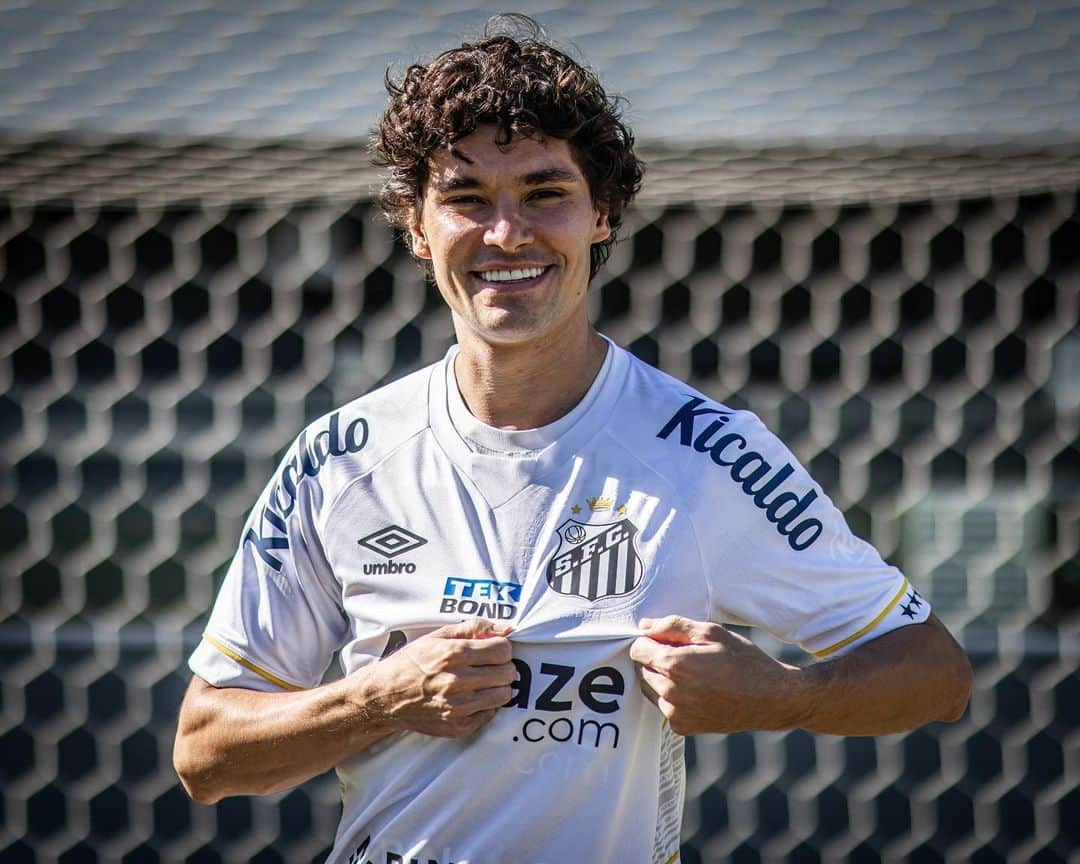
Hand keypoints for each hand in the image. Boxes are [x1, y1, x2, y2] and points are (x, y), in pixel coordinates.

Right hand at [372, 619, 515, 737]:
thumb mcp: (438, 636)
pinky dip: (486, 705)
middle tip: (490, 666)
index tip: (494, 650)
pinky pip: (490, 714)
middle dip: (503, 667)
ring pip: (503, 695)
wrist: (386, 696)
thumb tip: (506, 628)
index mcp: (453, 654)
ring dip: (498, 687)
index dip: (502, 648)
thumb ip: (474, 628)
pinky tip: (471, 697)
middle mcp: (456, 682)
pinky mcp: (457, 726)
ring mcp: (457, 707)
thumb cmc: (412, 662)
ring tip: (483, 682)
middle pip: (507, 673)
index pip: (502, 650)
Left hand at [629, 615, 802, 734]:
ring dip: (663, 678)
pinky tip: (697, 689)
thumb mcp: (712, 632)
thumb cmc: (745, 661)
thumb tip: (645, 626)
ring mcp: (676, 713)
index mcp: (675, 665)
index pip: (637, 649)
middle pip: (643, 668)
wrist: (771, 698)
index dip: (650, 640)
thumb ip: (673, 626)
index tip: (668, 639)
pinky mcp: (683, 727)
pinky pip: (664, 706)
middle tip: (688, 655)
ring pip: (651, 688)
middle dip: (657, 658)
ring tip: (694, 672)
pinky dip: (673, 697)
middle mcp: (671, 692)